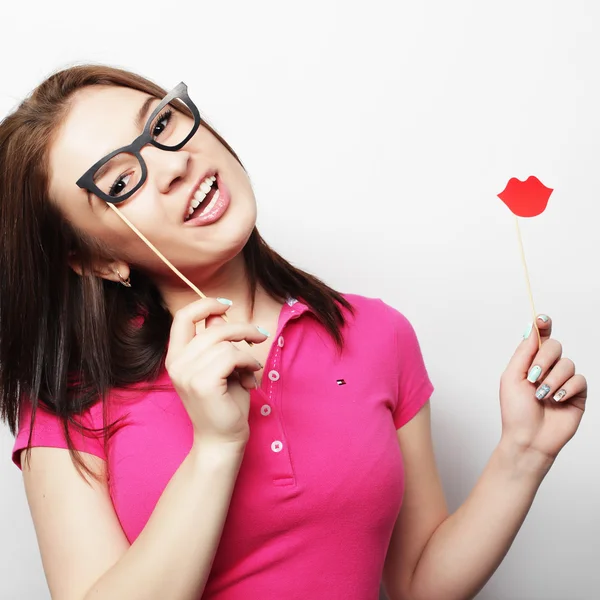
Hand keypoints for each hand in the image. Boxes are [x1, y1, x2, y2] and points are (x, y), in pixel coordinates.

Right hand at [165, 298, 268, 446]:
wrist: (222, 439)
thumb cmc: (224, 403)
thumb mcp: (220, 366)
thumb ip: (216, 342)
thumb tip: (220, 317)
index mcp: (176, 356)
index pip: (183, 317)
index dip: (206, 305)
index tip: (227, 304)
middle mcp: (176, 363)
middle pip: (212, 328)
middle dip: (242, 328)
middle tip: (260, 335)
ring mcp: (186, 373)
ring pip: (225, 342)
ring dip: (246, 352)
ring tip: (251, 369)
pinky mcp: (202, 383)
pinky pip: (231, 356)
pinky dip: (247, 363)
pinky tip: (251, 376)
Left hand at [499, 315, 586, 463]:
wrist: (529, 438)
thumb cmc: (516, 411)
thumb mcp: (512, 377)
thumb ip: (523, 353)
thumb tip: (531, 330)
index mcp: (529, 363)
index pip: (539, 338)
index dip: (542, 325)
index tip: (542, 318)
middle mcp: (547, 369)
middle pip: (555, 346)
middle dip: (544, 359)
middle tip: (533, 376)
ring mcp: (563, 381)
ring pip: (567, 363)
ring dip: (552, 379)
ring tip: (542, 396)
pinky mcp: (577, 394)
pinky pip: (579, 379)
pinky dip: (566, 388)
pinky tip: (556, 400)